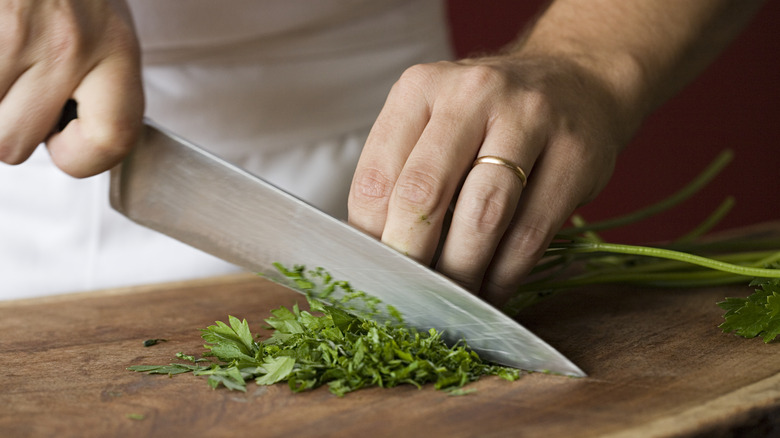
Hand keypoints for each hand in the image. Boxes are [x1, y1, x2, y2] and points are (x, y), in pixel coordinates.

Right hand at [0, 0, 143, 176]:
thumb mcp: (103, 29)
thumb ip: (99, 89)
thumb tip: (67, 146)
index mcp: (114, 47)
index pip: (114, 137)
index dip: (83, 159)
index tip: (65, 147)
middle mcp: (66, 43)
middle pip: (13, 144)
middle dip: (6, 125)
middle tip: (14, 85)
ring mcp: (12, 31)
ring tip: (3, 60)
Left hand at [348, 55, 636, 306]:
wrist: (576, 80)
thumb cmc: (489, 116)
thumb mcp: (435, 121)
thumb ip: (403, 173)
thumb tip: (377, 254)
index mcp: (420, 88)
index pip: (376, 177)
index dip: (370, 238)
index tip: (376, 274)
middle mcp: (472, 94)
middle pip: (424, 194)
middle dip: (411, 259)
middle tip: (408, 298)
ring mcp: (530, 120)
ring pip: (482, 217)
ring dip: (461, 274)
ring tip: (450, 302)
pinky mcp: (575, 156)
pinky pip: (530, 234)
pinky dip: (504, 276)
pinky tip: (491, 292)